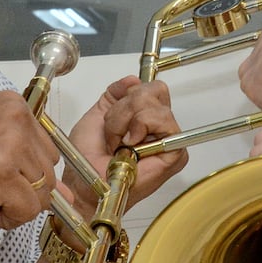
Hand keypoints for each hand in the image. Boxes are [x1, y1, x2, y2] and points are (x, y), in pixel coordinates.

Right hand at [0, 90, 59, 228]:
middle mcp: (16, 119)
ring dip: (15, 206)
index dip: (25, 173)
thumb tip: (71, 198)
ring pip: (41, 194)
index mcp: (14, 105)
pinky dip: (8, 219)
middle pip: (49, 173)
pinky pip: (26, 210)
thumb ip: (29, 165)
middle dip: (23, 191)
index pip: (49, 151)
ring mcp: (8, 145)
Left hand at [64, 77, 187, 214]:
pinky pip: (164, 122)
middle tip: (114, 134)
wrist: (86, 183)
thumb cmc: (87, 159)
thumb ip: (115, 94)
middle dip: (125, 108)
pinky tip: (131, 146)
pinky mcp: (175, 152)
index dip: (130, 94)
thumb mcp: (98, 114)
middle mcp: (159, 127)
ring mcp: (169, 139)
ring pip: (155, 105)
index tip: (112, 115)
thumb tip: (134, 79)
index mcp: (144, 117)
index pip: (151, 87)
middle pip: (154, 91)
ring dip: (127, 121)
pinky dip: (141, 127)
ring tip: (120, 143)